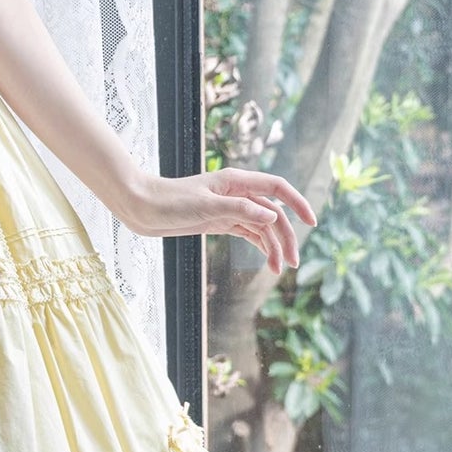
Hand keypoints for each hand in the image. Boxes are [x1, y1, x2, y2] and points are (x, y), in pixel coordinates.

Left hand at [123, 167, 315, 273]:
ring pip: (262, 226)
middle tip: (292, 264)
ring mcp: (229, 208)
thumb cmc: (169, 202)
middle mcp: (237, 193)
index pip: (277, 187)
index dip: (297, 202)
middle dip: (286, 237)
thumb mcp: (206, 207)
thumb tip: (273, 215)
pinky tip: (268, 261)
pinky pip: (248, 232)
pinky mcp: (219, 222)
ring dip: (273, 246)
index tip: (311, 222)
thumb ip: (240, 210)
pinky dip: (260, 246)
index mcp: (236, 181)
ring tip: (280, 270)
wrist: (140, 207)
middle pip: (273, 212)